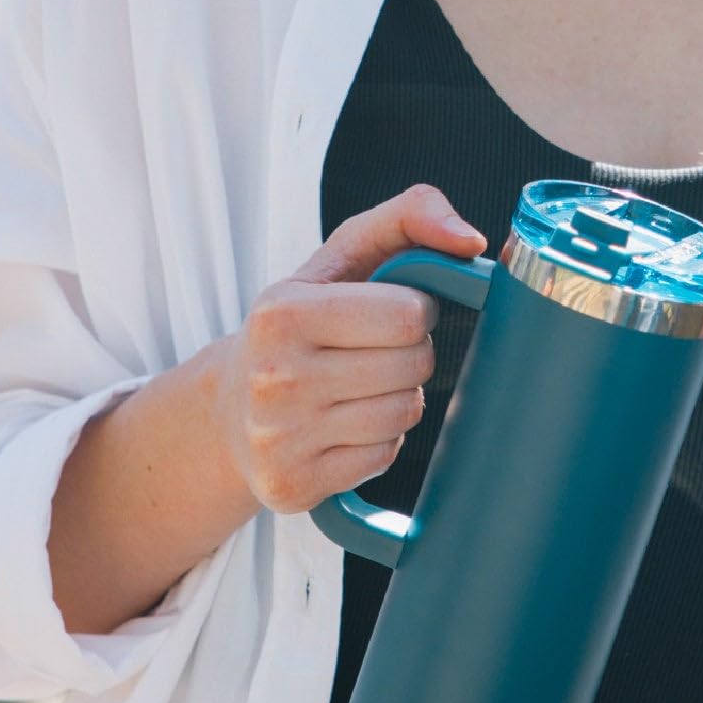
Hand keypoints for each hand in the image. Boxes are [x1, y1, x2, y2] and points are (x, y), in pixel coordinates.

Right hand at [209, 184, 488, 516]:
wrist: (230, 409)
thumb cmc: (302, 322)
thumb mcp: (341, 256)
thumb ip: (409, 216)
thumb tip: (472, 241)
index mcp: (282, 312)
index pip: (407, 315)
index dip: (414, 311)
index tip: (387, 312)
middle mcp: (274, 378)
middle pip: (412, 366)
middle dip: (411, 354)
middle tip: (374, 352)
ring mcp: (279, 439)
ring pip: (403, 414)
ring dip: (398, 398)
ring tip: (359, 387)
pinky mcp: (292, 486)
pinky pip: (382, 458)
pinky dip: (378, 440)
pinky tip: (344, 425)